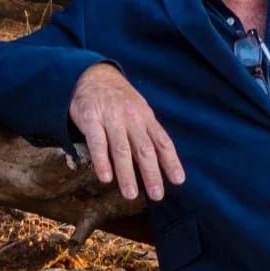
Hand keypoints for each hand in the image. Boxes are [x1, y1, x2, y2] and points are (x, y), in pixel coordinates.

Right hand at [68, 63, 184, 200]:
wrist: (92, 75)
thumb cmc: (120, 100)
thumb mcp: (139, 111)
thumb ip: (147, 134)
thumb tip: (160, 163)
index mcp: (146, 117)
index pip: (162, 141)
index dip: (171, 161)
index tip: (178, 180)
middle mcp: (132, 118)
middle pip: (144, 149)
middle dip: (152, 173)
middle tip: (157, 195)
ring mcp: (111, 118)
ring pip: (121, 149)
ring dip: (127, 173)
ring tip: (130, 194)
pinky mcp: (91, 119)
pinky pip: (97, 143)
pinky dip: (102, 161)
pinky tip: (106, 177)